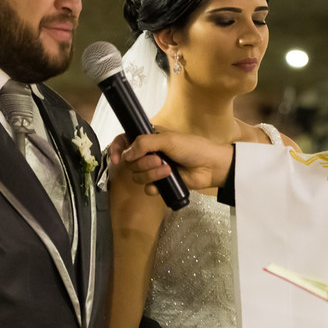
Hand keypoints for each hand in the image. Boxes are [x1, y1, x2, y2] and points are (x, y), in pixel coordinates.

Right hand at [113, 133, 233, 193]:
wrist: (210, 166)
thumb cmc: (193, 148)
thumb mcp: (168, 140)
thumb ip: (144, 143)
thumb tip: (126, 154)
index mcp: (150, 139)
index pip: (124, 141)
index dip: (117, 149)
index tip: (117, 159)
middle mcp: (149, 154)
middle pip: (130, 162)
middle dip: (143, 162)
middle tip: (160, 159)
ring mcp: (154, 169)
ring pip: (137, 176)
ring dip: (151, 173)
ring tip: (168, 169)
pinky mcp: (161, 184)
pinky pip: (147, 188)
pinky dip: (155, 186)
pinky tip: (165, 182)